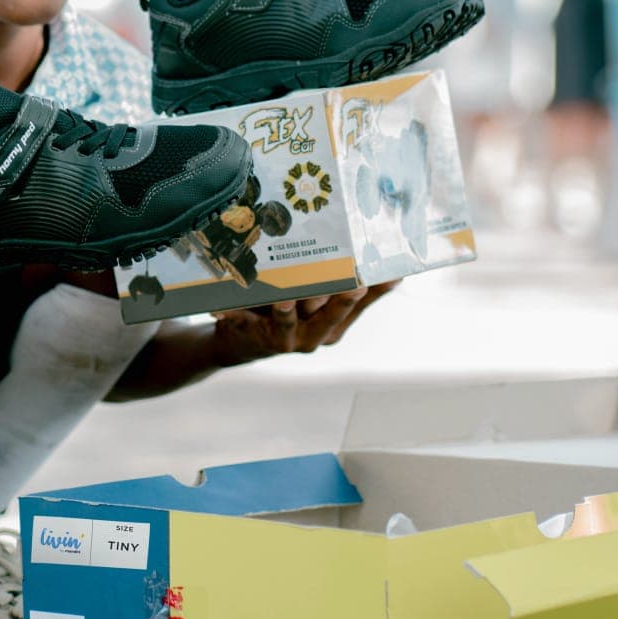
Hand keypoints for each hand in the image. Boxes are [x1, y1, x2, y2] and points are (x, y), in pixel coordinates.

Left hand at [210, 281, 400, 366]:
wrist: (242, 345)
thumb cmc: (288, 318)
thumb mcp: (324, 309)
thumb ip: (355, 295)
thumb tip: (395, 274)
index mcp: (334, 327)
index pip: (357, 305)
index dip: (372, 290)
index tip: (384, 273)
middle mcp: (313, 337)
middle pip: (330, 316)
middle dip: (340, 301)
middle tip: (352, 284)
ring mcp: (284, 340)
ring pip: (288, 321)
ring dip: (286, 308)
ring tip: (285, 296)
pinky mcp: (253, 336)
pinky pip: (243, 323)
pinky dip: (234, 314)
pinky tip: (222, 306)